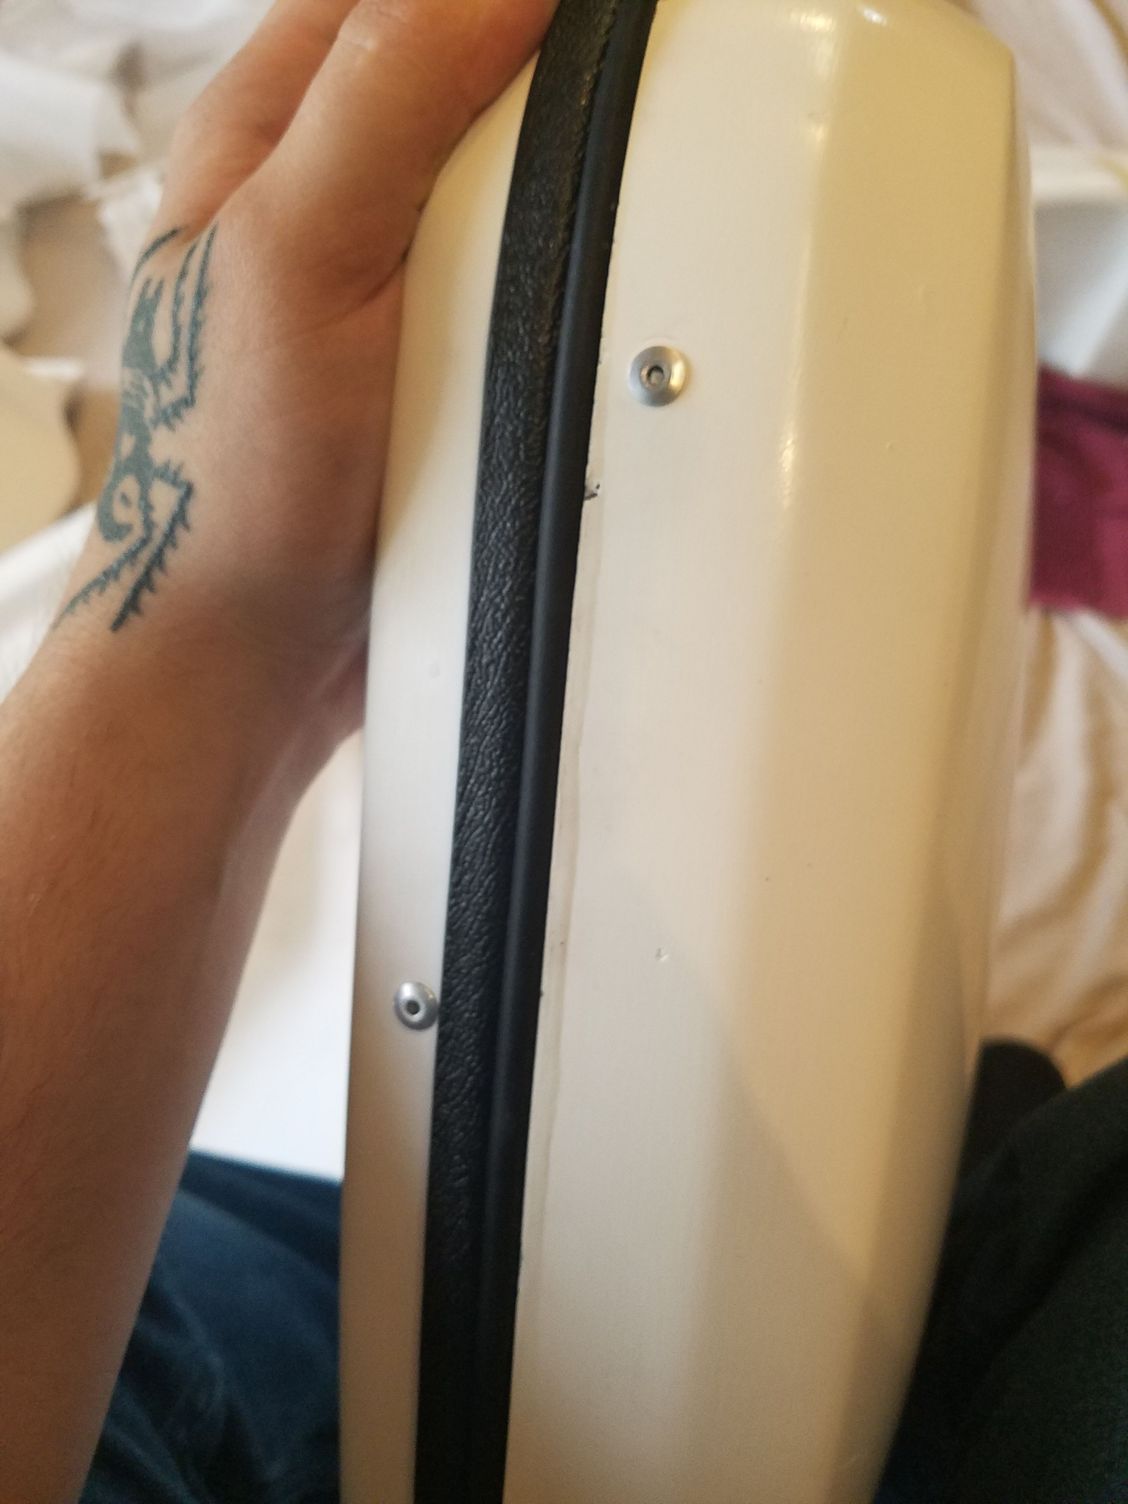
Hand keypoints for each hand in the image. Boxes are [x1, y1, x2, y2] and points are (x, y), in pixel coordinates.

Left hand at [57, 0, 556, 741]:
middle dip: (553, 100)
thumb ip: (387, 98)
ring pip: (514, 195)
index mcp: (271, 132)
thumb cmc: (236, 473)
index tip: (596, 38)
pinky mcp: (446, 367)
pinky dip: (572, 299)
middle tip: (616, 130)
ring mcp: (396, 287)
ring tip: (615, 229)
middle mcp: (333, 197)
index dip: (499, 9)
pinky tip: (591, 321)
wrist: (263, 643)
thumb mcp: (297, 253)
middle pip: (474, 84)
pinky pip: (532, 297)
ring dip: (572, 209)